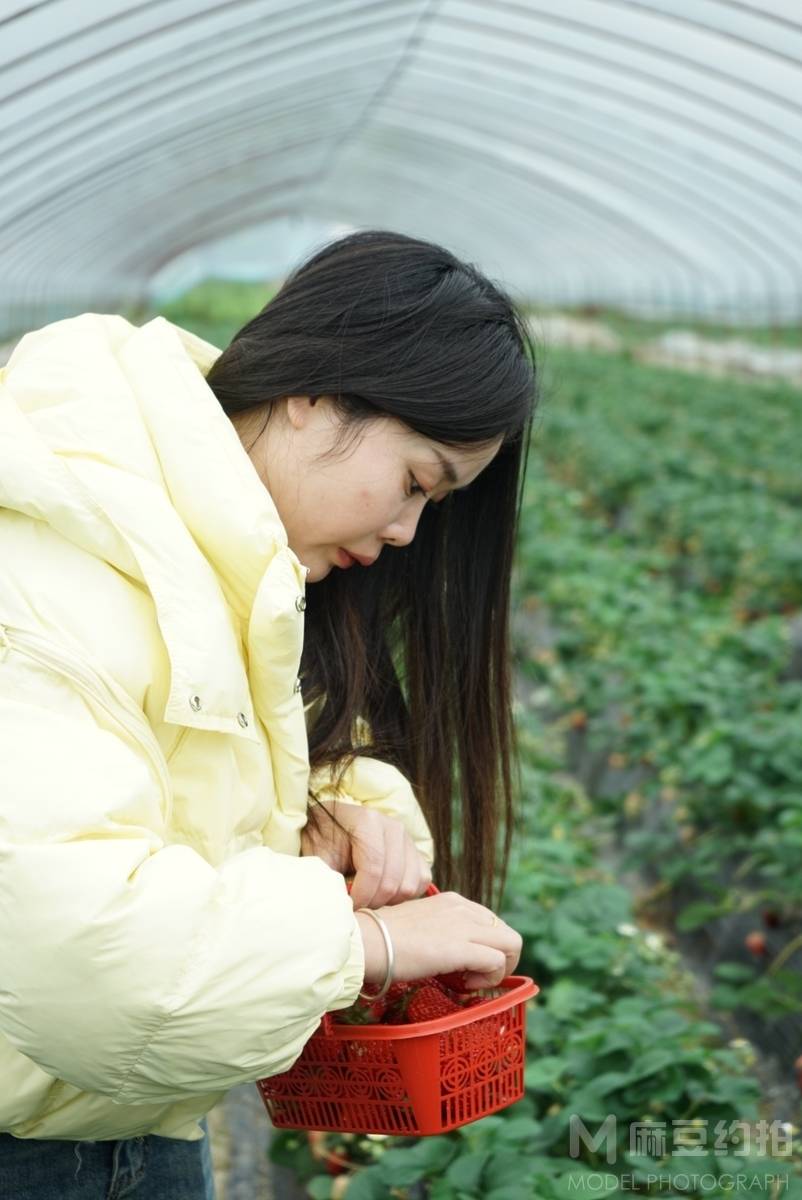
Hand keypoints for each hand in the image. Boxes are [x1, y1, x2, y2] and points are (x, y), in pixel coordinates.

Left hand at [299, 798, 431, 909]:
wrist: (331, 825)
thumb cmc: (322, 840)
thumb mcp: (317, 855)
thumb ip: (327, 878)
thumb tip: (335, 907)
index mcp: (368, 821)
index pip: (373, 868)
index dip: (362, 895)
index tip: (349, 906)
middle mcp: (393, 826)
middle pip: (393, 881)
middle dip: (373, 901)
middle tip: (357, 904)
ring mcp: (407, 838)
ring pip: (410, 885)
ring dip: (389, 900)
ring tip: (368, 897)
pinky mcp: (416, 851)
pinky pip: (421, 881)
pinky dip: (404, 895)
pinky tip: (384, 893)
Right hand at [355, 891, 522, 990]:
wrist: (366, 942)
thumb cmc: (382, 939)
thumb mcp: (417, 926)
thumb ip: (437, 932)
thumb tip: (444, 953)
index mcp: (452, 902)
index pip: (490, 922)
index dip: (486, 947)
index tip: (467, 965)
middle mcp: (463, 908)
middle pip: (507, 933)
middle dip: (502, 960)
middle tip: (476, 977)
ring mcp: (464, 926)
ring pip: (512, 944)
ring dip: (500, 969)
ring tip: (472, 981)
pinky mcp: (461, 947)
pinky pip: (498, 961)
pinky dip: (490, 978)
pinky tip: (465, 985)